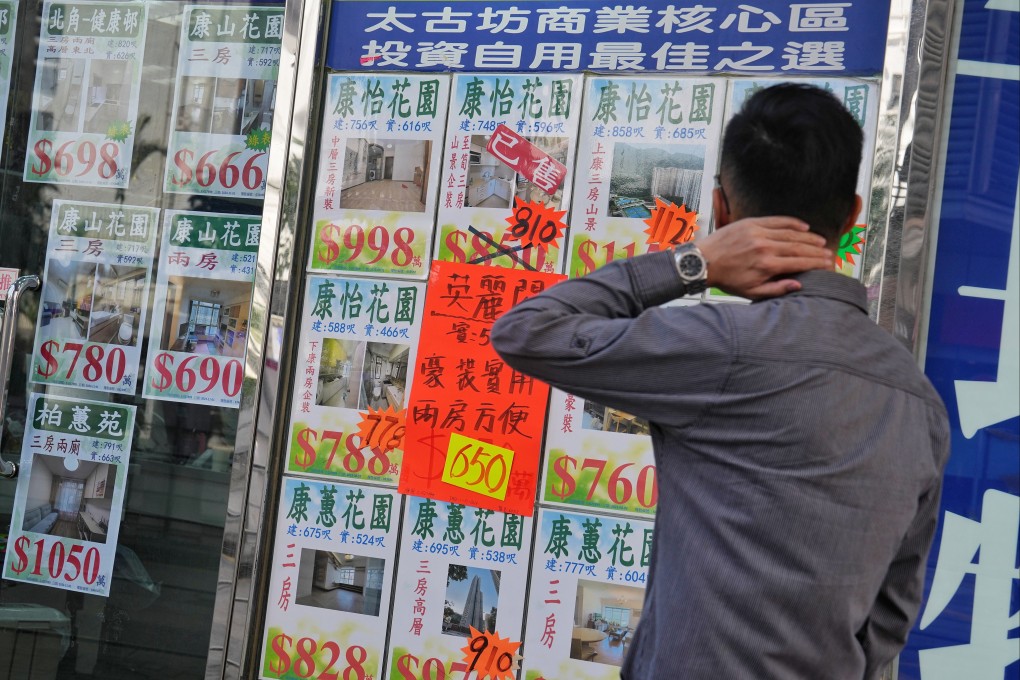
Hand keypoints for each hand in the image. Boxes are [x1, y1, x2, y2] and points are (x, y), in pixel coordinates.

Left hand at [698, 216, 833, 298]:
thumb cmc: (727, 279)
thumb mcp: (751, 292)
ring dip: (808, 237)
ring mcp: (758, 233)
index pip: (800, 262)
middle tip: (829, 253)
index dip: (816, 263)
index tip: (828, 264)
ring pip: (791, 233)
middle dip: (817, 250)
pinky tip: (803, 226)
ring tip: (820, 241)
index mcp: (766, 265)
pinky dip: (792, 222)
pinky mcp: (751, 223)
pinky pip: (777, 220)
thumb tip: (798, 284)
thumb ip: (776, 289)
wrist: (703, 261)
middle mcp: (765, 247)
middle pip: (799, 247)